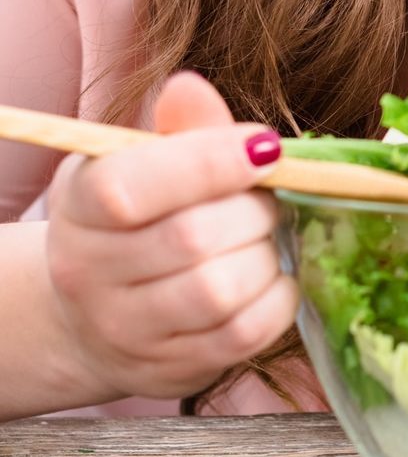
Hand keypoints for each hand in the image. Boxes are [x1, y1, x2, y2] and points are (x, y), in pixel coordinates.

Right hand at [44, 72, 297, 400]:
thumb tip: (190, 87)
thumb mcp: (145, 161)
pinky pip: (243, 334)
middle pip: (192, 239)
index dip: (209, 162)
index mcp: (82, 205)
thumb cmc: (138, 218)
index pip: (132, 187)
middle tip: (266, 198)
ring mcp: (126, 330)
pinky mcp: (171, 370)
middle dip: (254, 209)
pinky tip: (272, 277)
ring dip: (265, 255)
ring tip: (263, 239)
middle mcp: (90, 273)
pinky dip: (277, 299)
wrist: (94, 312)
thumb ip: (181, 128)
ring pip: (220, 291)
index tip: (266, 145)